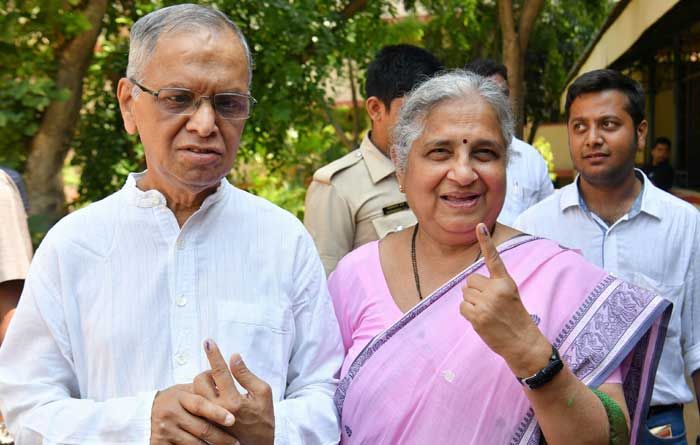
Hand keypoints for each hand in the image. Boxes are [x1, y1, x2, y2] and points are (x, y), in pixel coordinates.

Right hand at [150, 383, 237, 444]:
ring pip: (194, 444)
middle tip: (236, 442)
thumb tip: (226, 380)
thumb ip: (204, 388)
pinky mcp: (159, 443)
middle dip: (221, 437)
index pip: (200, 405)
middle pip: (201, 429)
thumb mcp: (186, 389)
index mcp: (180, 397)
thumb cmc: (175, 399)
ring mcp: (165, 430)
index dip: (217, 412)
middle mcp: (171, 413)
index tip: (232, 419)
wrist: (147, 410)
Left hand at [194, 339, 274, 444]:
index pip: (220, 371)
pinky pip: (195, 405)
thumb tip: (234, 357)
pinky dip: (201, 396)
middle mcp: (217, 410)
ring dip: (204, 384)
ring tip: (217, 388)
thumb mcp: (264, 394)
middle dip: (208, 371)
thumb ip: (247, 375)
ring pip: (194, 393)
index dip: (214, 354)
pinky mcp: (205, 424)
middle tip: (219, 375)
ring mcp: (208, 419)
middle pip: (200, 380)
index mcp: (233, 401)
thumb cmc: (264, 419)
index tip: (208, 341)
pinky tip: (212, 398)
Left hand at [460, 223, 550, 376]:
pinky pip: (462, 307)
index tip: (479, 226)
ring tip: (488, 313)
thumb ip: (493, 286)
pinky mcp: (478, 317)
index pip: (494, 258)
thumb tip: (469, 284)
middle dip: (475, 291)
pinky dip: (468, 314)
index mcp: (506, 282)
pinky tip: (481, 320)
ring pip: (465, 294)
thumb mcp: (510, 296)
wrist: (524, 343)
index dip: (485, 241)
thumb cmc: (516, 319)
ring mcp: (487, 304)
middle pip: (470, 280)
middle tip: (489, 304)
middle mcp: (496, 290)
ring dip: (472, 303)